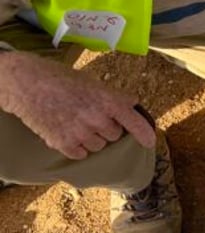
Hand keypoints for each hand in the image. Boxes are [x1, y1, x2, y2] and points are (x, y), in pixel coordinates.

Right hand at [0, 52, 155, 159]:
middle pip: (115, 135)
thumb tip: (132, 105)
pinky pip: (81, 154)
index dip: (144, 133)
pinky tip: (67, 131)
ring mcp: (80, 133)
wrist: (27, 83)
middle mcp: (97, 119)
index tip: (150, 142)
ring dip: (93, 138)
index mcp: (108, 101)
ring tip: (77, 122)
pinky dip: (77, 147)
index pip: (134, 122)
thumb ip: (114, 97)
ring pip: (99, 146)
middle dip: (108, 128)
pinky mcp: (63, 144)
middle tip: (91, 116)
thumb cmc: (62, 79)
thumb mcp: (93, 82)